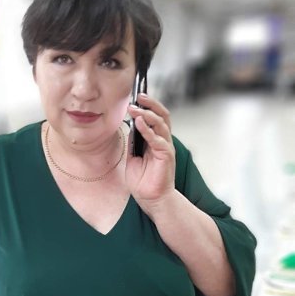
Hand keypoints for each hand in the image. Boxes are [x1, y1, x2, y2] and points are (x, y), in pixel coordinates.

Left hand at [125, 93, 175, 211]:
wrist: (150, 200)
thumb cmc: (143, 181)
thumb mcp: (132, 158)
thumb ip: (133, 142)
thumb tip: (130, 126)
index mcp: (156, 140)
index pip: (155, 117)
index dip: (148, 106)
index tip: (136, 97)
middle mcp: (163, 141)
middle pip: (162, 115)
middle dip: (151, 104)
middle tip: (139, 95)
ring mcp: (166, 148)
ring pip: (161, 124)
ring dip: (147, 114)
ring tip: (135, 108)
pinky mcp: (166, 156)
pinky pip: (158, 139)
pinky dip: (148, 130)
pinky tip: (139, 122)